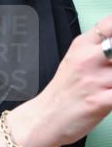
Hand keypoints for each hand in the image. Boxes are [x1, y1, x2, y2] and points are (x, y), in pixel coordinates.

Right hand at [9, 13, 111, 146]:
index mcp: (82, 46)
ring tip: (107, 87)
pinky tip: (108, 97)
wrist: (41, 122)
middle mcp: (87, 60)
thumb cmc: (62, 95)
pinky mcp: (99, 102)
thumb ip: (98, 49)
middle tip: (109, 72)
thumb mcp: (75, 60)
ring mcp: (93, 81)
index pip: (110, 24)